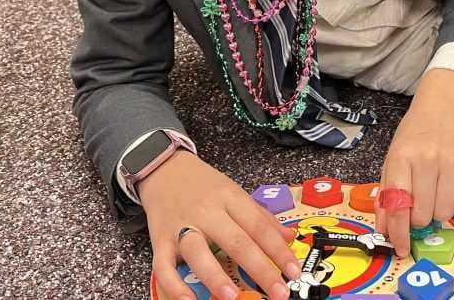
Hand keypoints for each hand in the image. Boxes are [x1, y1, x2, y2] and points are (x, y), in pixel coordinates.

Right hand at [139, 151, 300, 299]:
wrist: (164, 168)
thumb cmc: (202, 184)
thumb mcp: (234, 191)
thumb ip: (261, 216)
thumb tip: (289, 237)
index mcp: (230, 198)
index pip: (260, 226)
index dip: (279, 251)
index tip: (294, 272)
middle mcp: (207, 212)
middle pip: (236, 241)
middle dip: (260, 270)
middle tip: (278, 292)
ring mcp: (182, 226)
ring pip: (198, 252)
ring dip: (215, 277)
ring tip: (232, 297)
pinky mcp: (159, 240)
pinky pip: (163, 266)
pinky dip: (173, 285)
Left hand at [376, 70, 453, 257]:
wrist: (442, 107)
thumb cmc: (413, 136)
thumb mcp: (392, 159)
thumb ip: (385, 195)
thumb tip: (384, 230)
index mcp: (401, 158)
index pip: (398, 206)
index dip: (398, 233)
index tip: (400, 248)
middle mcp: (426, 160)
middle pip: (423, 215)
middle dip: (418, 221)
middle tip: (418, 209)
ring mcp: (450, 162)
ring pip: (445, 213)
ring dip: (438, 213)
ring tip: (434, 196)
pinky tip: (449, 188)